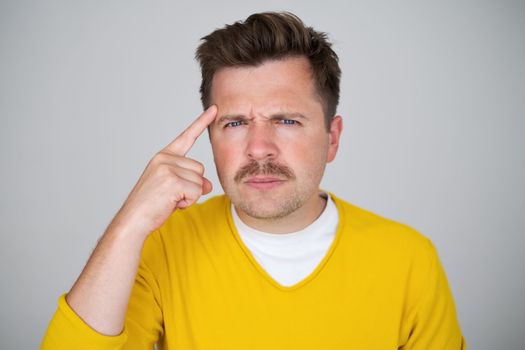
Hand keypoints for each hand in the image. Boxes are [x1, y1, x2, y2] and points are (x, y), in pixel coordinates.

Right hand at [111, 105, 217, 236]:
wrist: (133, 221)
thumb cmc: (152, 206)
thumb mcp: (175, 190)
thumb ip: (192, 182)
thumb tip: (208, 185)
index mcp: (163, 157)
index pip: (186, 137)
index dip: (202, 122)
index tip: (215, 109)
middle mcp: (164, 158)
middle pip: (200, 169)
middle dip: (192, 187)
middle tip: (172, 196)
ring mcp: (167, 168)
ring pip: (200, 181)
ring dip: (190, 196)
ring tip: (170, 200)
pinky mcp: (171, 181)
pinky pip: (197, 192)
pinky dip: (188, 202)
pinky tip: (171, 204)